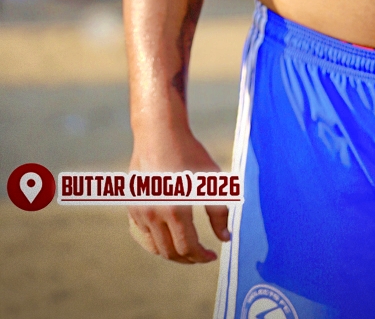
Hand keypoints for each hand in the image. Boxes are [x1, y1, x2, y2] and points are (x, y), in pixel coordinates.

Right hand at [128, 128, 229, 263]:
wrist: (159, 133)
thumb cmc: (189, 153)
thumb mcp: (211, 179)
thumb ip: (219, 211)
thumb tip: (225, 238)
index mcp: (176, 208)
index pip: (188, 247)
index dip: (201, 256)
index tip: (212, 255)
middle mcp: (155, 213)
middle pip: (171, 252)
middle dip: (189, 258)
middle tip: (201, 256)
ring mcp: (141, 211)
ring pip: (156, 247)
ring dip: (173, 253)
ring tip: (187, 251)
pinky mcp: (133, 207)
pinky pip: (144, 235)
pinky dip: (158, 242)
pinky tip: (170, 237)